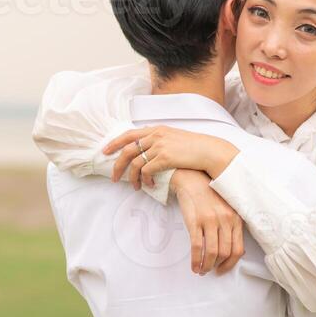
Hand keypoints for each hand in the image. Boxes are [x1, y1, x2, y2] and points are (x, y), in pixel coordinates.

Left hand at [102, 126, 238, 188]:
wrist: (210, 151)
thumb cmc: (194, 147)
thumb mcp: (174, 137)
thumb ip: (160, 139)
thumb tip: (146, 148)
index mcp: (157, 129)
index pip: (129, 134)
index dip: (115, 142)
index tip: (105, 151)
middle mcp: (156, 135)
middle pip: (127, 150)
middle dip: (117, 165)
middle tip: (113, 177)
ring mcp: (160, 146)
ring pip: (135, 163)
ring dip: (132, 178)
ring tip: (134, 187)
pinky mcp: (164, 158)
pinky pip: (146, 171)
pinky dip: (145, 180)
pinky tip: (149, 185)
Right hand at [171, 170, 244, 274]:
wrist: (192, 180)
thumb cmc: (209, 196)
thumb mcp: (226, 209)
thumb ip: (232, 226)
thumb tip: (236, 250)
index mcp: (236, 219)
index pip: (238, 249)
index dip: (230, 264)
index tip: (222, 270)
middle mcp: (225, 220)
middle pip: (224, 253)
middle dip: (217, 267)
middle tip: (210, 271)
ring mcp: (210, 221)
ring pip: (212, 252)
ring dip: (206, 266)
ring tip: (201, 270)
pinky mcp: (195, 221)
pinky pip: (196, 247)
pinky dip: (195, 260)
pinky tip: (193, 266)